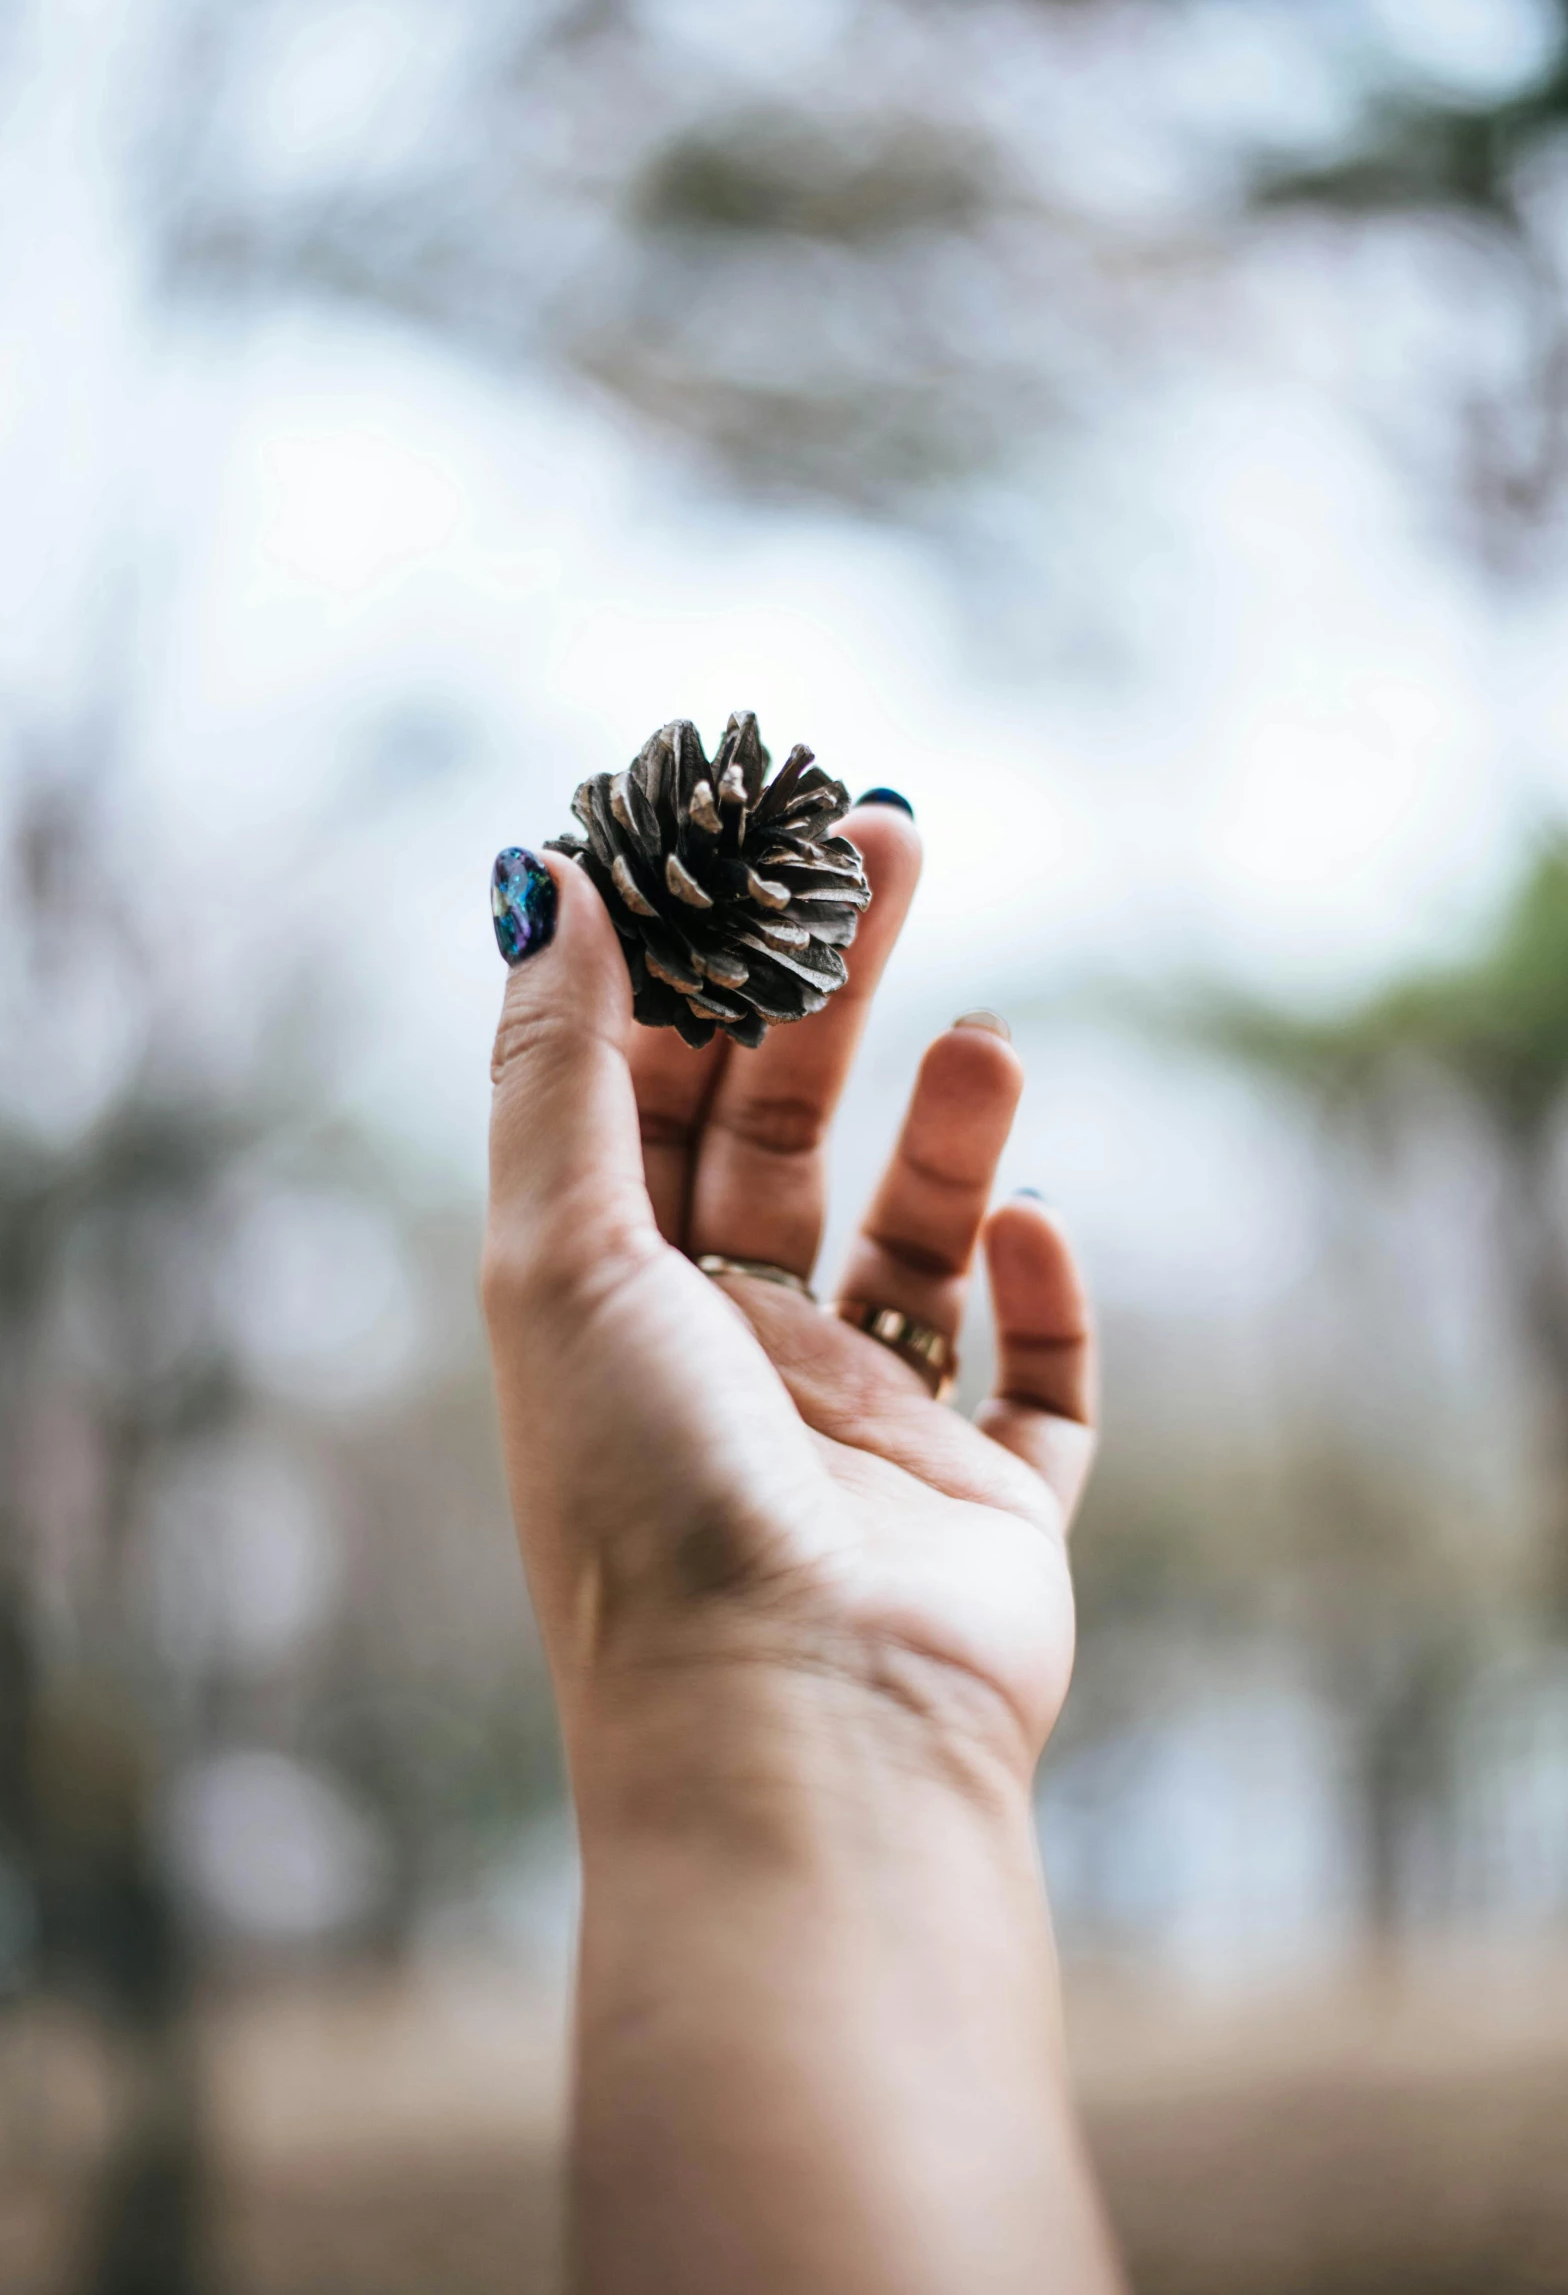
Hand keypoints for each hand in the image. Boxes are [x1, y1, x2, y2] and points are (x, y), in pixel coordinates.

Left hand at [483, 802, 1095, 1807]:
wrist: (800, 1738)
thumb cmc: (651, 1500)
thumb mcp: (561, 1257)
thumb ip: (555, 1072)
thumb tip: (538, 879)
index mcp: (619, 1307)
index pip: (651, 1093)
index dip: (691, 961)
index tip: (740, 836)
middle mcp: (734, 1359)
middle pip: (785, 1129)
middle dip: (832, 985)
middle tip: (890, 837)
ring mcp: (866, 1433)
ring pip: (916, 1241)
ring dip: (946, 1129)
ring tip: (984, 1032)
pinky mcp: (988, 1506)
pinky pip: (1035, 1383)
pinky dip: (1043, 1296)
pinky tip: (1031, 1223)